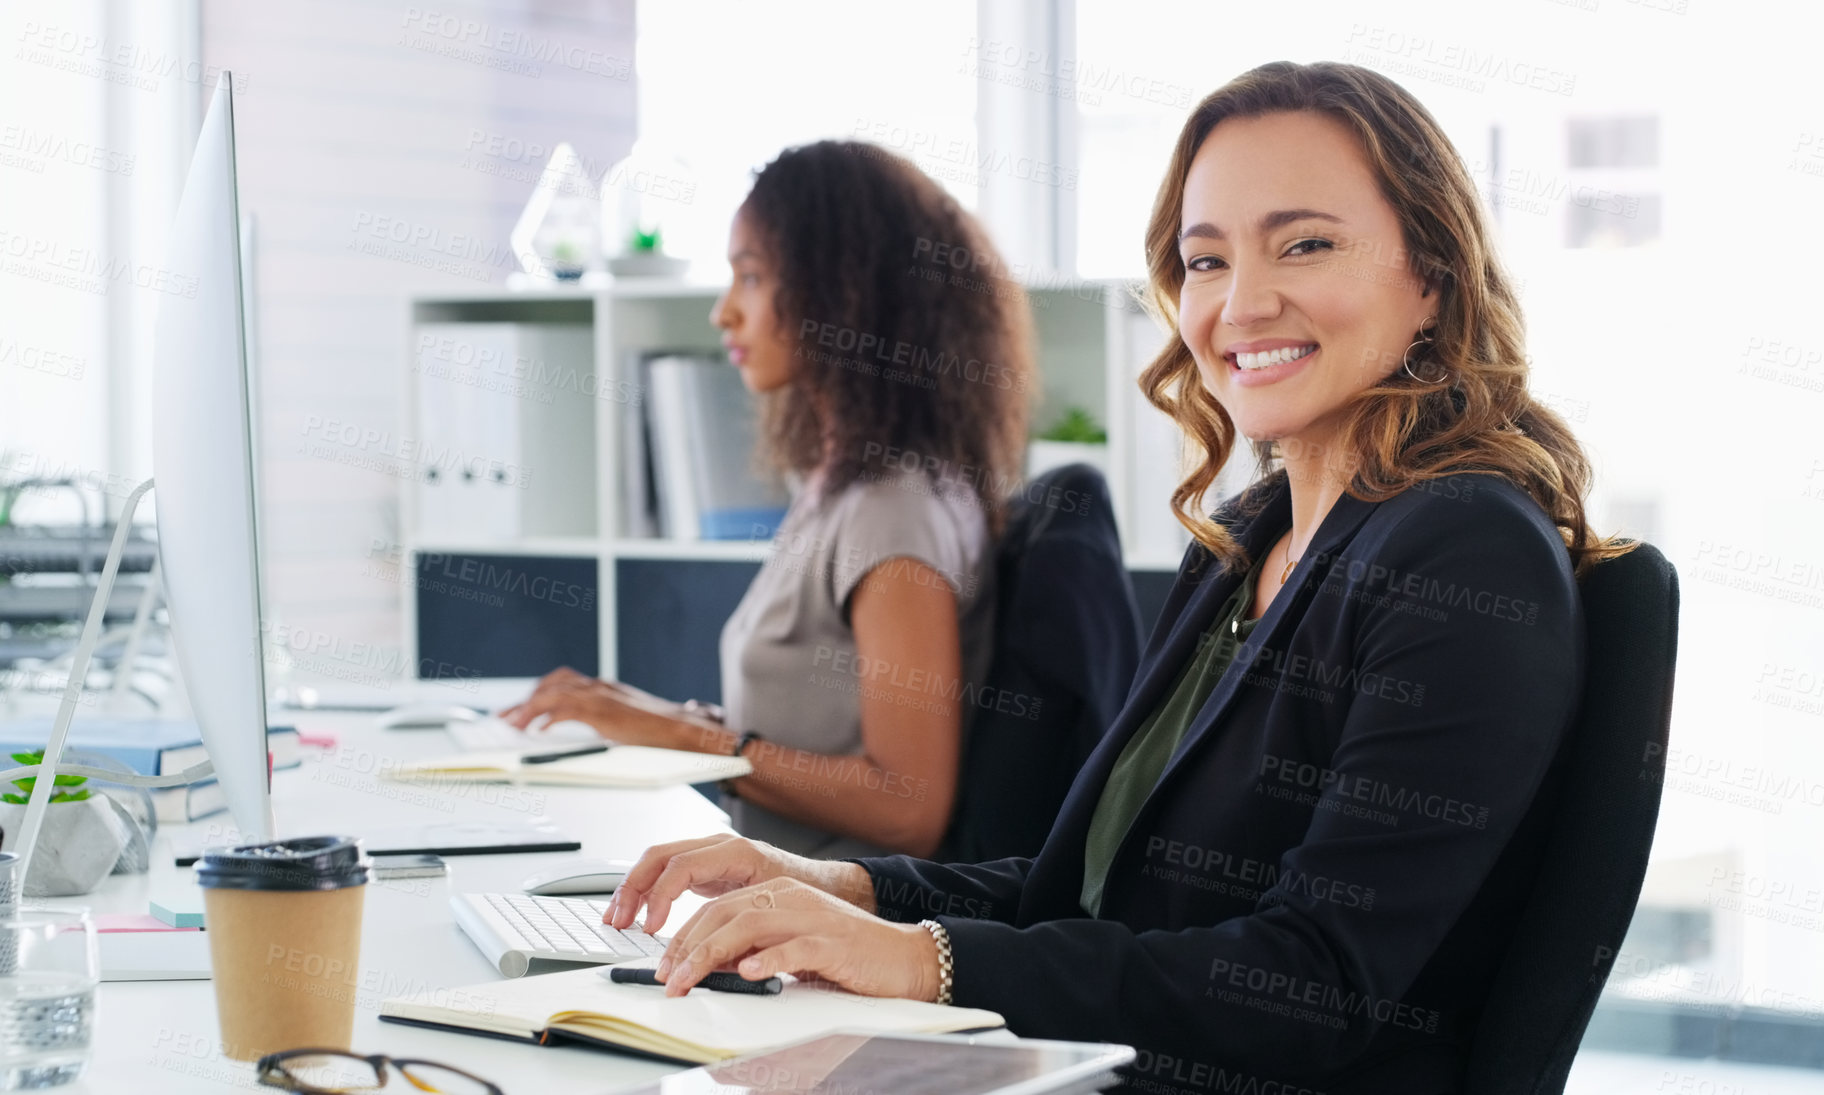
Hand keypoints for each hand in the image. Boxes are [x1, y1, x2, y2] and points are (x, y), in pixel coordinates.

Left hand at [498, 667, 696, 747]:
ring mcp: (601, 697)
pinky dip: (548, 717)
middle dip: (523, 701)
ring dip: (529, 709)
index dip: (536, 694)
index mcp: (603, 688)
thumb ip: (605, 722)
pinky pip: (566, 709)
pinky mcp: (603, 711)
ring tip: (513, 725)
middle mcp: (599, 687)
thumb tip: (588, 736)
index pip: (561, 683)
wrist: (684, 730)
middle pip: (550, 685)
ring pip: (553, 693)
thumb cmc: (660, 731)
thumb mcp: (626, 722)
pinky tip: (539, 729)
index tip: (518, 708)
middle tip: (504, 717)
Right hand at [606, 834, 819, 933]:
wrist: (819, 882)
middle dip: (633, 888)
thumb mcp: (774, 906)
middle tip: (618, 921)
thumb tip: (713, 952)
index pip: (681, 866)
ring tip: (617, 917)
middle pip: (659, 856)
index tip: (651, 927)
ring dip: (632, 888)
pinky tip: (636, 912)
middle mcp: (717, 846)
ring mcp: (708, 853)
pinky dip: (646, 889)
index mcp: (734, 851)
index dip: (660, 897)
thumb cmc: (802, 892)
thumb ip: (743, 922)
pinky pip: (666, 871)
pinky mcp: (705, 866)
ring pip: (657, 860)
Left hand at [653, 877, 939, 1000]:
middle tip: (667, 978)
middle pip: (724, 913)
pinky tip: (748, 973)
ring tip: (690, 980)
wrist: (901, 956)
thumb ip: (753, 948)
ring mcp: (811, 917)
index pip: (717, 908)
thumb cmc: (845, 954)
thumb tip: (711, 963)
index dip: (684, 936)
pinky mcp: (833, 942)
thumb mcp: (789, 947)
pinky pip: (795, 948)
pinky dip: (768, 960)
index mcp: (777, 894)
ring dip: (712, 956)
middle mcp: (790, 898)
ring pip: (749, 927)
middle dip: (688, 947)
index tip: (664, 966)